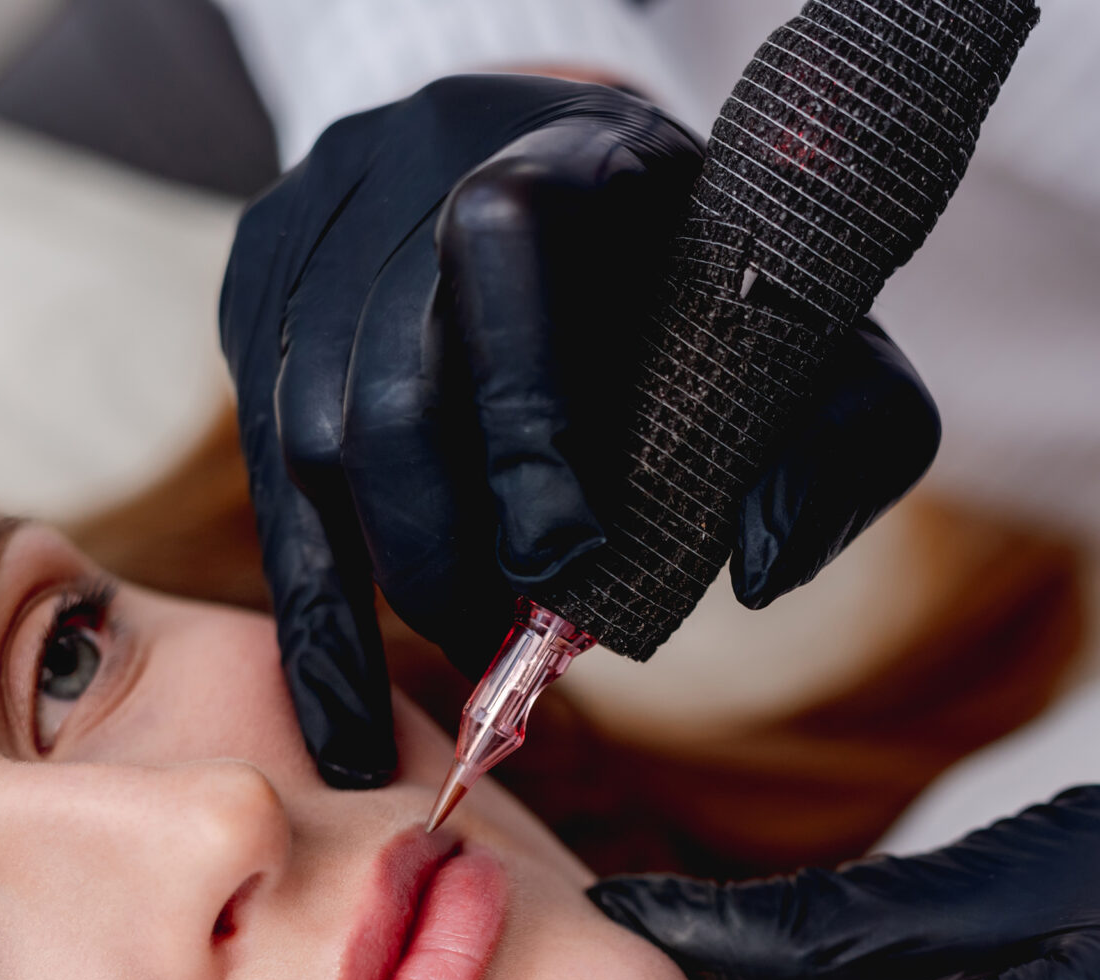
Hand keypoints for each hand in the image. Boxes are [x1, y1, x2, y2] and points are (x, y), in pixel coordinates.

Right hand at [219, 75, 941, 786]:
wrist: (569, 163)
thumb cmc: (697, 269)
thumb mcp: (807, 317)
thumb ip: (841, 430)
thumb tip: (763, 570)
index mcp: (554, 146)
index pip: (498, 251)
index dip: (521, 414)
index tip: (567, 559)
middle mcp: (404, 170)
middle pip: (384, 382)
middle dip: (443, 550)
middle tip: (504, 650)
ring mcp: (310, 230)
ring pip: (301, 436)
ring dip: (376, 587)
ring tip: (449, 677)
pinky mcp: (258, 294)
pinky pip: (264, 470)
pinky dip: (309, 609)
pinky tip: (344, 713)